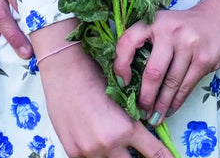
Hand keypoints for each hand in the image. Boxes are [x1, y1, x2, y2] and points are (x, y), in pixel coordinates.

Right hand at [38, 43, 172, 157]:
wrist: (65, 71)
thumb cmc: (95, 75)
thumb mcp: (122, 97)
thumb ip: (132, 120)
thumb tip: (144, 131)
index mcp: (125, 128)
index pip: (154, 153)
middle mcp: (108, 144)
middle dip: (138, 157)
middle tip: (140, 150)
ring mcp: (89, 151)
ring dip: (117, 154)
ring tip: (115, 139)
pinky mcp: (73, 153)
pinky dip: (97, 153)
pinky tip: (96, 138)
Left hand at [113, 0, 219, 122]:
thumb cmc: (187, 25)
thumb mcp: (165, 24)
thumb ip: (149, 44)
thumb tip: (130, 80)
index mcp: (155, 21)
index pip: (128, 41)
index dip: (120, 65)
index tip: (122, 83)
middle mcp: (171, 31)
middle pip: (153, 72)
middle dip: (145, 97)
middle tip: (140, 111)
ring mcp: (190, 44)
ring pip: (170, 83)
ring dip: (161, 105)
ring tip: (154, 117)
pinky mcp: (204, 58)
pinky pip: (186, 86)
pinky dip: (176, 102)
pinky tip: (170, 110)